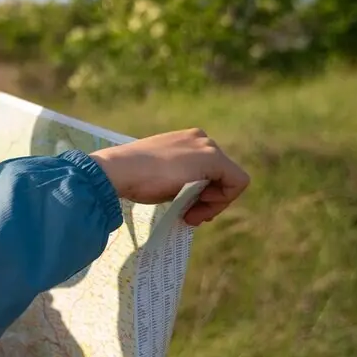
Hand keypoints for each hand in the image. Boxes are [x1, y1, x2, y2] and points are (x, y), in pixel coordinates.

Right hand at [89, 128, 249, 225]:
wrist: (119, 171)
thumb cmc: (131, 177)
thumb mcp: (160, 178)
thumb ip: (179, 182)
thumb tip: (193, 200)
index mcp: (186, 140)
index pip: (208, 170)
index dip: (203, 194)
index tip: (186, 209)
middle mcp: (201, 139)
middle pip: (221, 176)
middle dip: (208, 201)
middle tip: (189, 217)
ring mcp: (208, 146)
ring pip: (230, 181)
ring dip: (213, 204)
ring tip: (190, 217)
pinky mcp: (214, 159)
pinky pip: (237, 183)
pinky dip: (222, 201)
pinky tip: (199, 210)